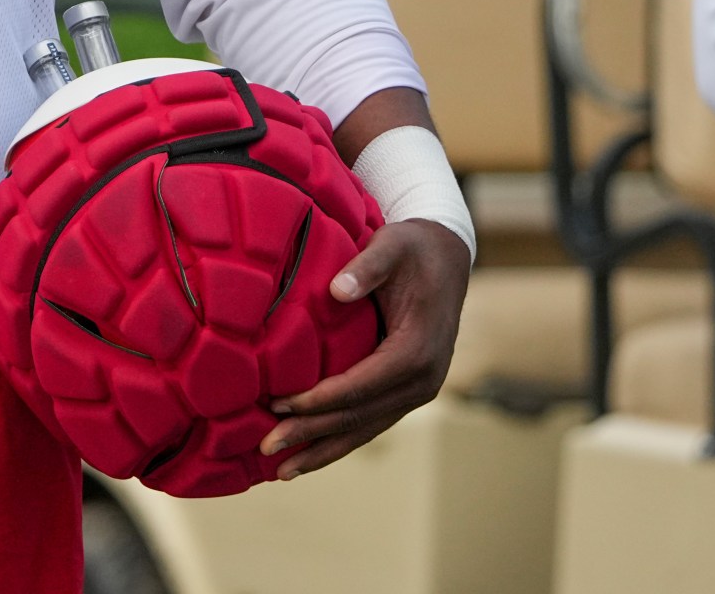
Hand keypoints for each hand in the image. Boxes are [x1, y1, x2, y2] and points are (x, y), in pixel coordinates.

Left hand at [260, 217, 469, 478]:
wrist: (448, 254)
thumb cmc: (413, 247)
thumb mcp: (393, 245)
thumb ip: (367, 266)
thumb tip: (338, 290)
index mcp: (418, 348)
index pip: (363, 384)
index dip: (320, 399)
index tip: (279, 404)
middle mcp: (423, 379)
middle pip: (360, 415)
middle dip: (312, 433)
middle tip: (266, 446)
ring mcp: (418, 389)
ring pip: (365, 428)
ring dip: (323, 450)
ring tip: (281, 470)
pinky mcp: (408, 390)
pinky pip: (371, 421)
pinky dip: (340, 441)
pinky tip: (310, 456)